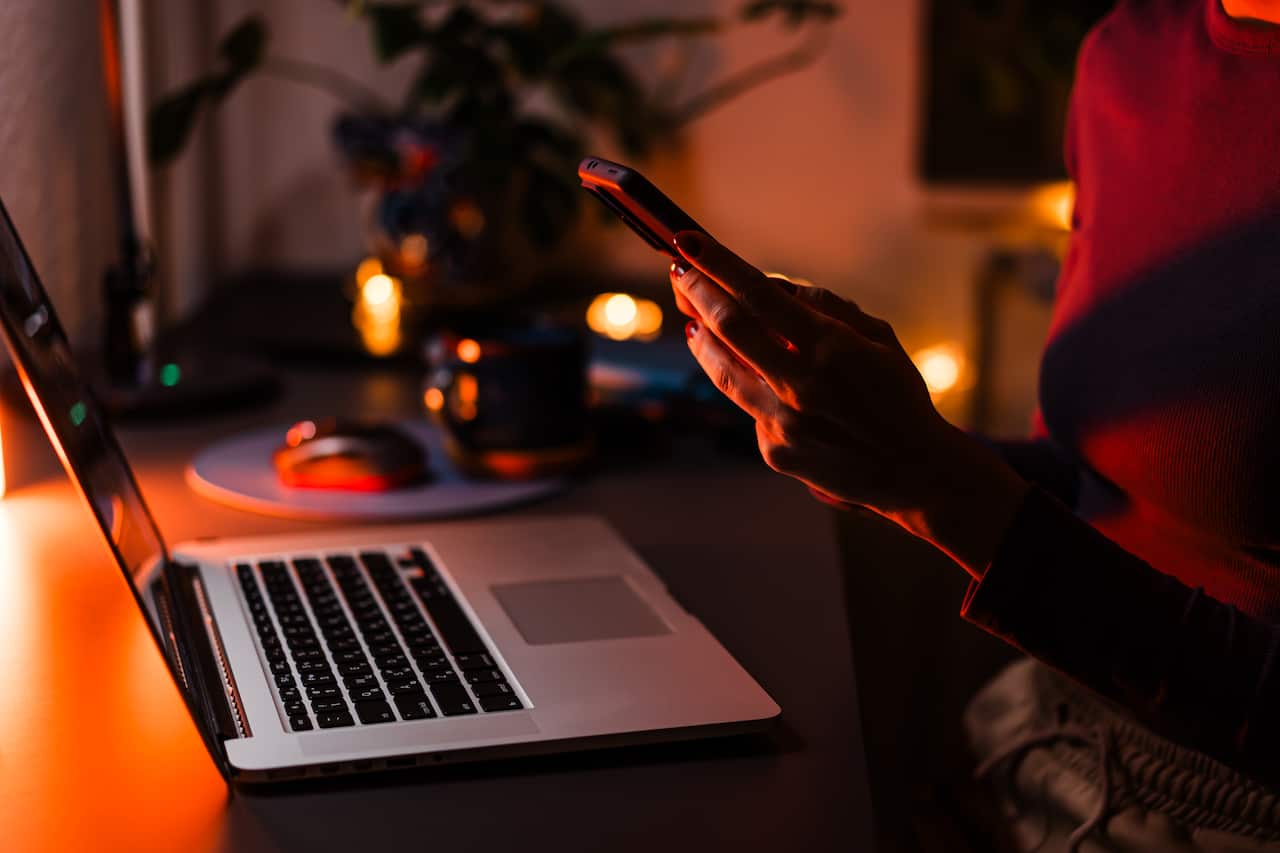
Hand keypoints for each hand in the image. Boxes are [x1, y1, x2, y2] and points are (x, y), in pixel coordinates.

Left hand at [670, 230, 1027, 577]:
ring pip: (723, 370)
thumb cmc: (897, 395)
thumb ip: (826, 307)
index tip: (687, 239)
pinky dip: (746, 386)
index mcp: (832, 348)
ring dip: (702, 338)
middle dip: (697, 291)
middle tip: (679, 270)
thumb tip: (772, 287)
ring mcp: (783, 422)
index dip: (718, 264)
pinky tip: (745, 373)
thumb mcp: (878, 338)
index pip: (760, 294)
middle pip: (729, 327)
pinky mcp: (774, 451)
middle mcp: (801, 384)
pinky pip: (749, 408)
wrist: (914, 471)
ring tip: (691, 317)